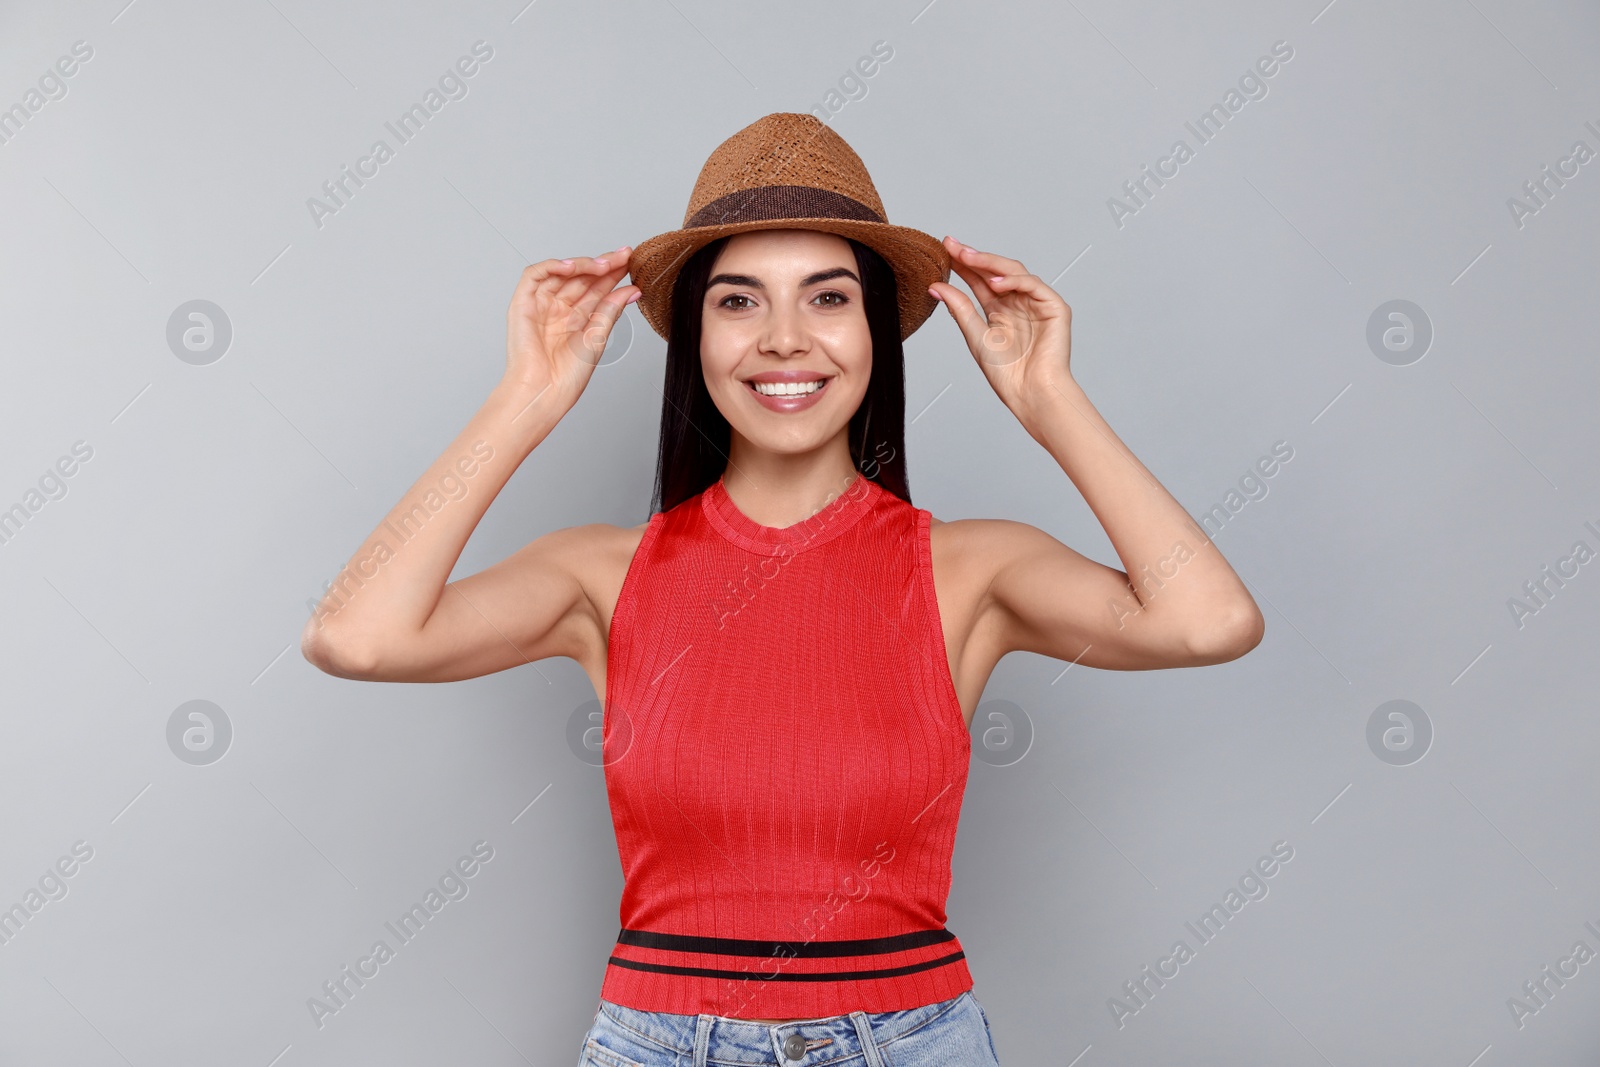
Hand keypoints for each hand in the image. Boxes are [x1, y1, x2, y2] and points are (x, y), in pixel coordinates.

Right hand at [502, 247, 638, 408]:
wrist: (545, 391)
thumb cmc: (567, 375)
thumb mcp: (598, 337)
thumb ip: (612, 309)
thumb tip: (633, 289)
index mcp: (577, 319)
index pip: (596, 288)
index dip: (613, 274)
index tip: (632, 261)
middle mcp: (559, 310)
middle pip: (581, 278)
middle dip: (603, 264)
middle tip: (624, 255)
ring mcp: (540, 305)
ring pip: (560, 273)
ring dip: (582, 264)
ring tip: (604, 264)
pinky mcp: (522, 304)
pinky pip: (534, 275)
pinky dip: (552, 266)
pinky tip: (573, 266)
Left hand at [928, 236, 1073, 422]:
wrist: (1030, 393)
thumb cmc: (1006, 373)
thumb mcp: (975, 335)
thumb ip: (959, 308)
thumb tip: (935, 286)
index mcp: (999, 310)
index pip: (979, 280)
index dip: (963, 264)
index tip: (943, 248)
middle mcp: (1018, 303)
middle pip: (995, 272)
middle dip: (974, 258)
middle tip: (953, 246)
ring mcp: (1037, 303)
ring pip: (1015, 272)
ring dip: (991, 263)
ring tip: (968, 258)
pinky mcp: (1055, 307)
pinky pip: (1034, 285)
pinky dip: (1015, 281)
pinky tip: (995, 282)